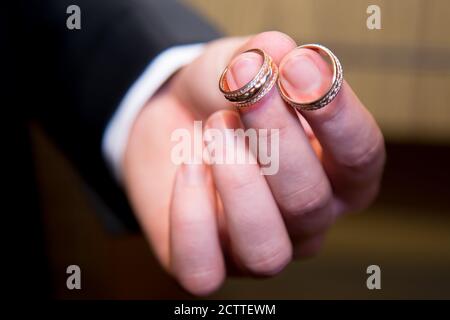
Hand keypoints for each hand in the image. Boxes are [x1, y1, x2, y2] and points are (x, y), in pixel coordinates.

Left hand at [122, 32, 384, 295]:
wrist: (171, 120)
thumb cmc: (223, 97)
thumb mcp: (245, 64)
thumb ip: (266, 56)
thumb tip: (280, 54)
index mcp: (337, 174)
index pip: (361, 157)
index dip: (335, 115)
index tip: (298, 70)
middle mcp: (308, 221)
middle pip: (309, 202)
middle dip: (274, 140)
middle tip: (244, 89)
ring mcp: (260, 249)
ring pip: (266, 251)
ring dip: (236, 184)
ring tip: (216, 129)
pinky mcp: (210, 265)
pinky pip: (204, 270)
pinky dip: (190, 216)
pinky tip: (188, 168)